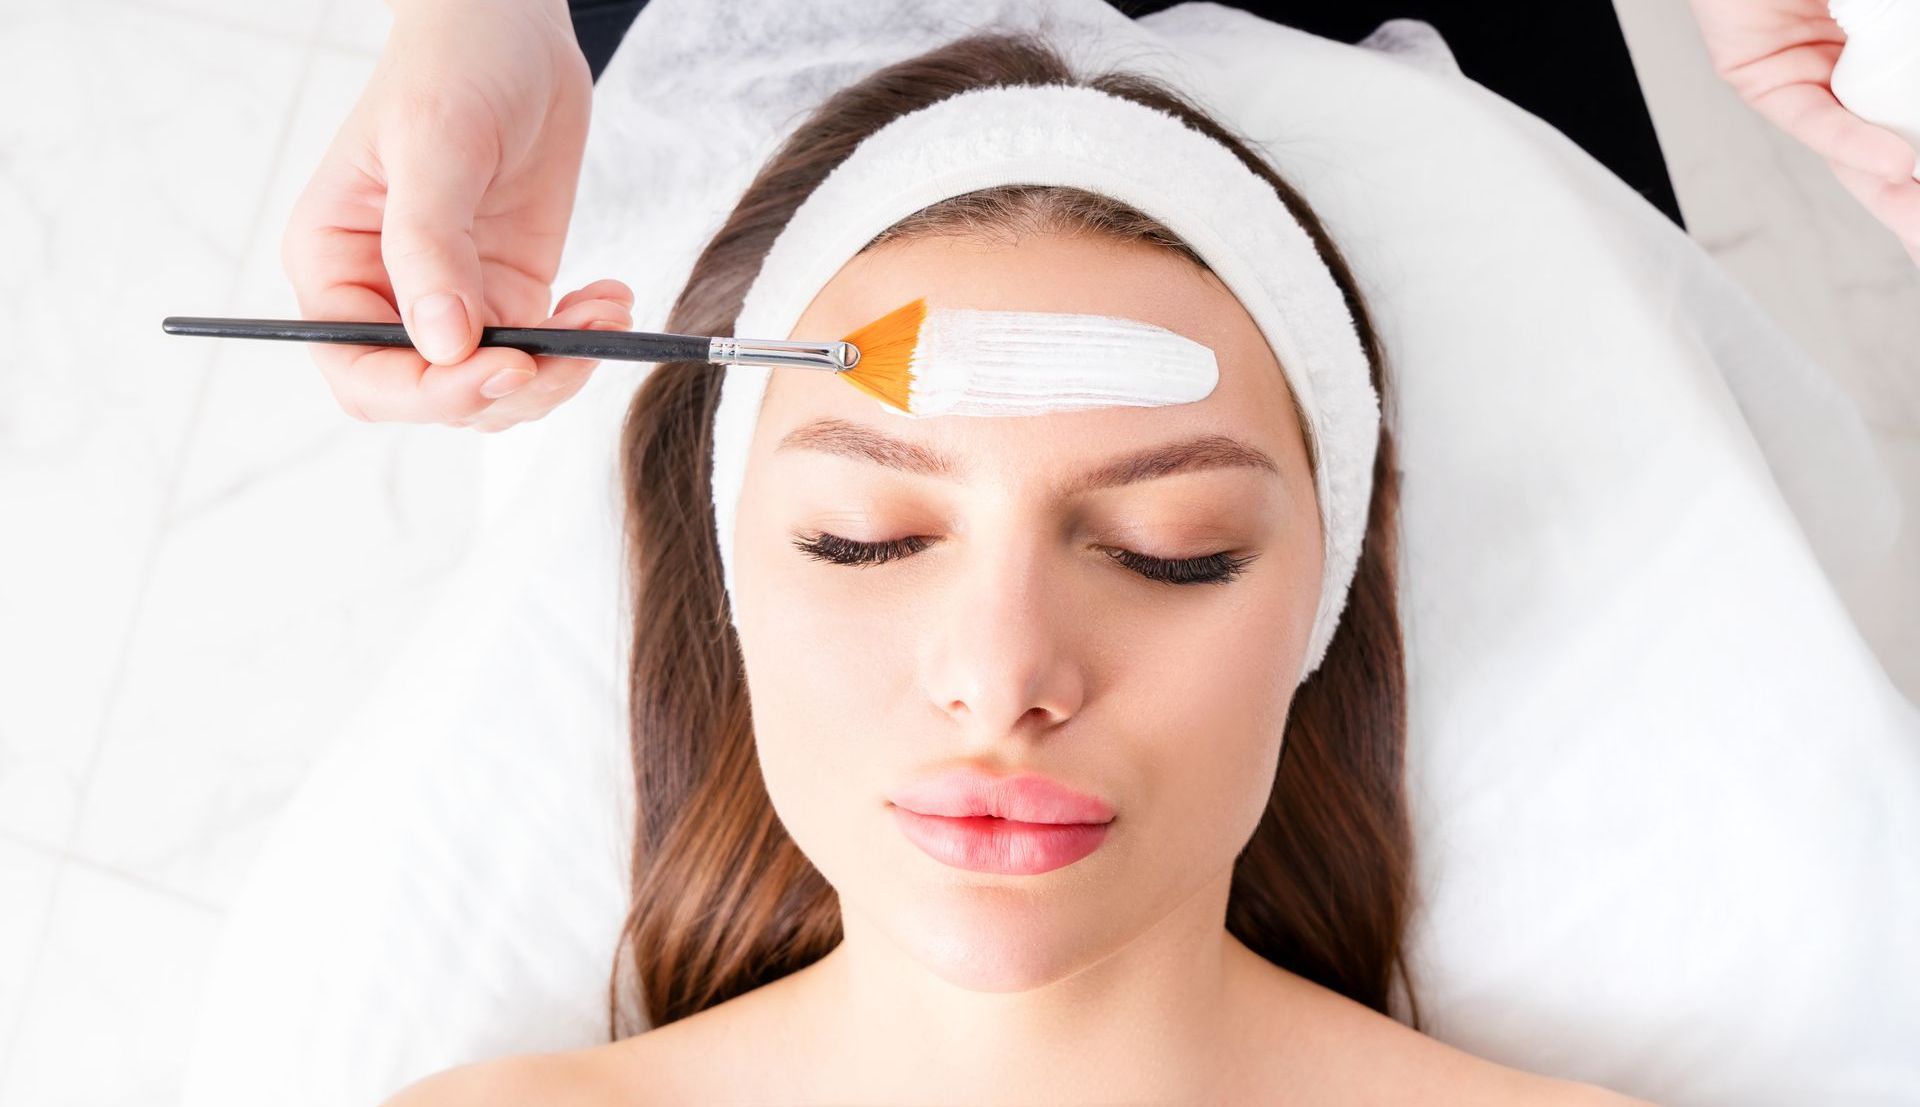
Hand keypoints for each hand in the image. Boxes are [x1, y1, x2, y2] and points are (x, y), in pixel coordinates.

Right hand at [281, 0, 632, 429]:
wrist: (511, 32)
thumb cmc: (451, 69)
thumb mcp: (433, 148)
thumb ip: (430, 247)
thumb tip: (445, 345)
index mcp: (336, 267)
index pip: (363, 374)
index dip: (429, 393)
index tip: (505, 367)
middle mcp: (387, 298)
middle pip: (435, 396)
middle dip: (506, 388)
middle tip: (571, 348)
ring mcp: (453, 302)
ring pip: (497, 389)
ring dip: (558, 371)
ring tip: (604, 312)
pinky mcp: (509, 293)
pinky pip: (542, 352)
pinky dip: (582, 343)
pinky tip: (609, 300)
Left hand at [1688, 0, 1919, 264]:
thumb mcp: (1897, 8)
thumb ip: (1912, 35)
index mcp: (1884, 48)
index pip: (1913, 118)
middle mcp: (1845, 68)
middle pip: (1895, 147)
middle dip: (1918, 202)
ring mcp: (1804, 73)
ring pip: (1856, 150)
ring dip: (1900, 193)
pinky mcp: (1756, 75)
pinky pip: (1813, 118)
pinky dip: (1854, 140)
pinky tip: (1898, 164)